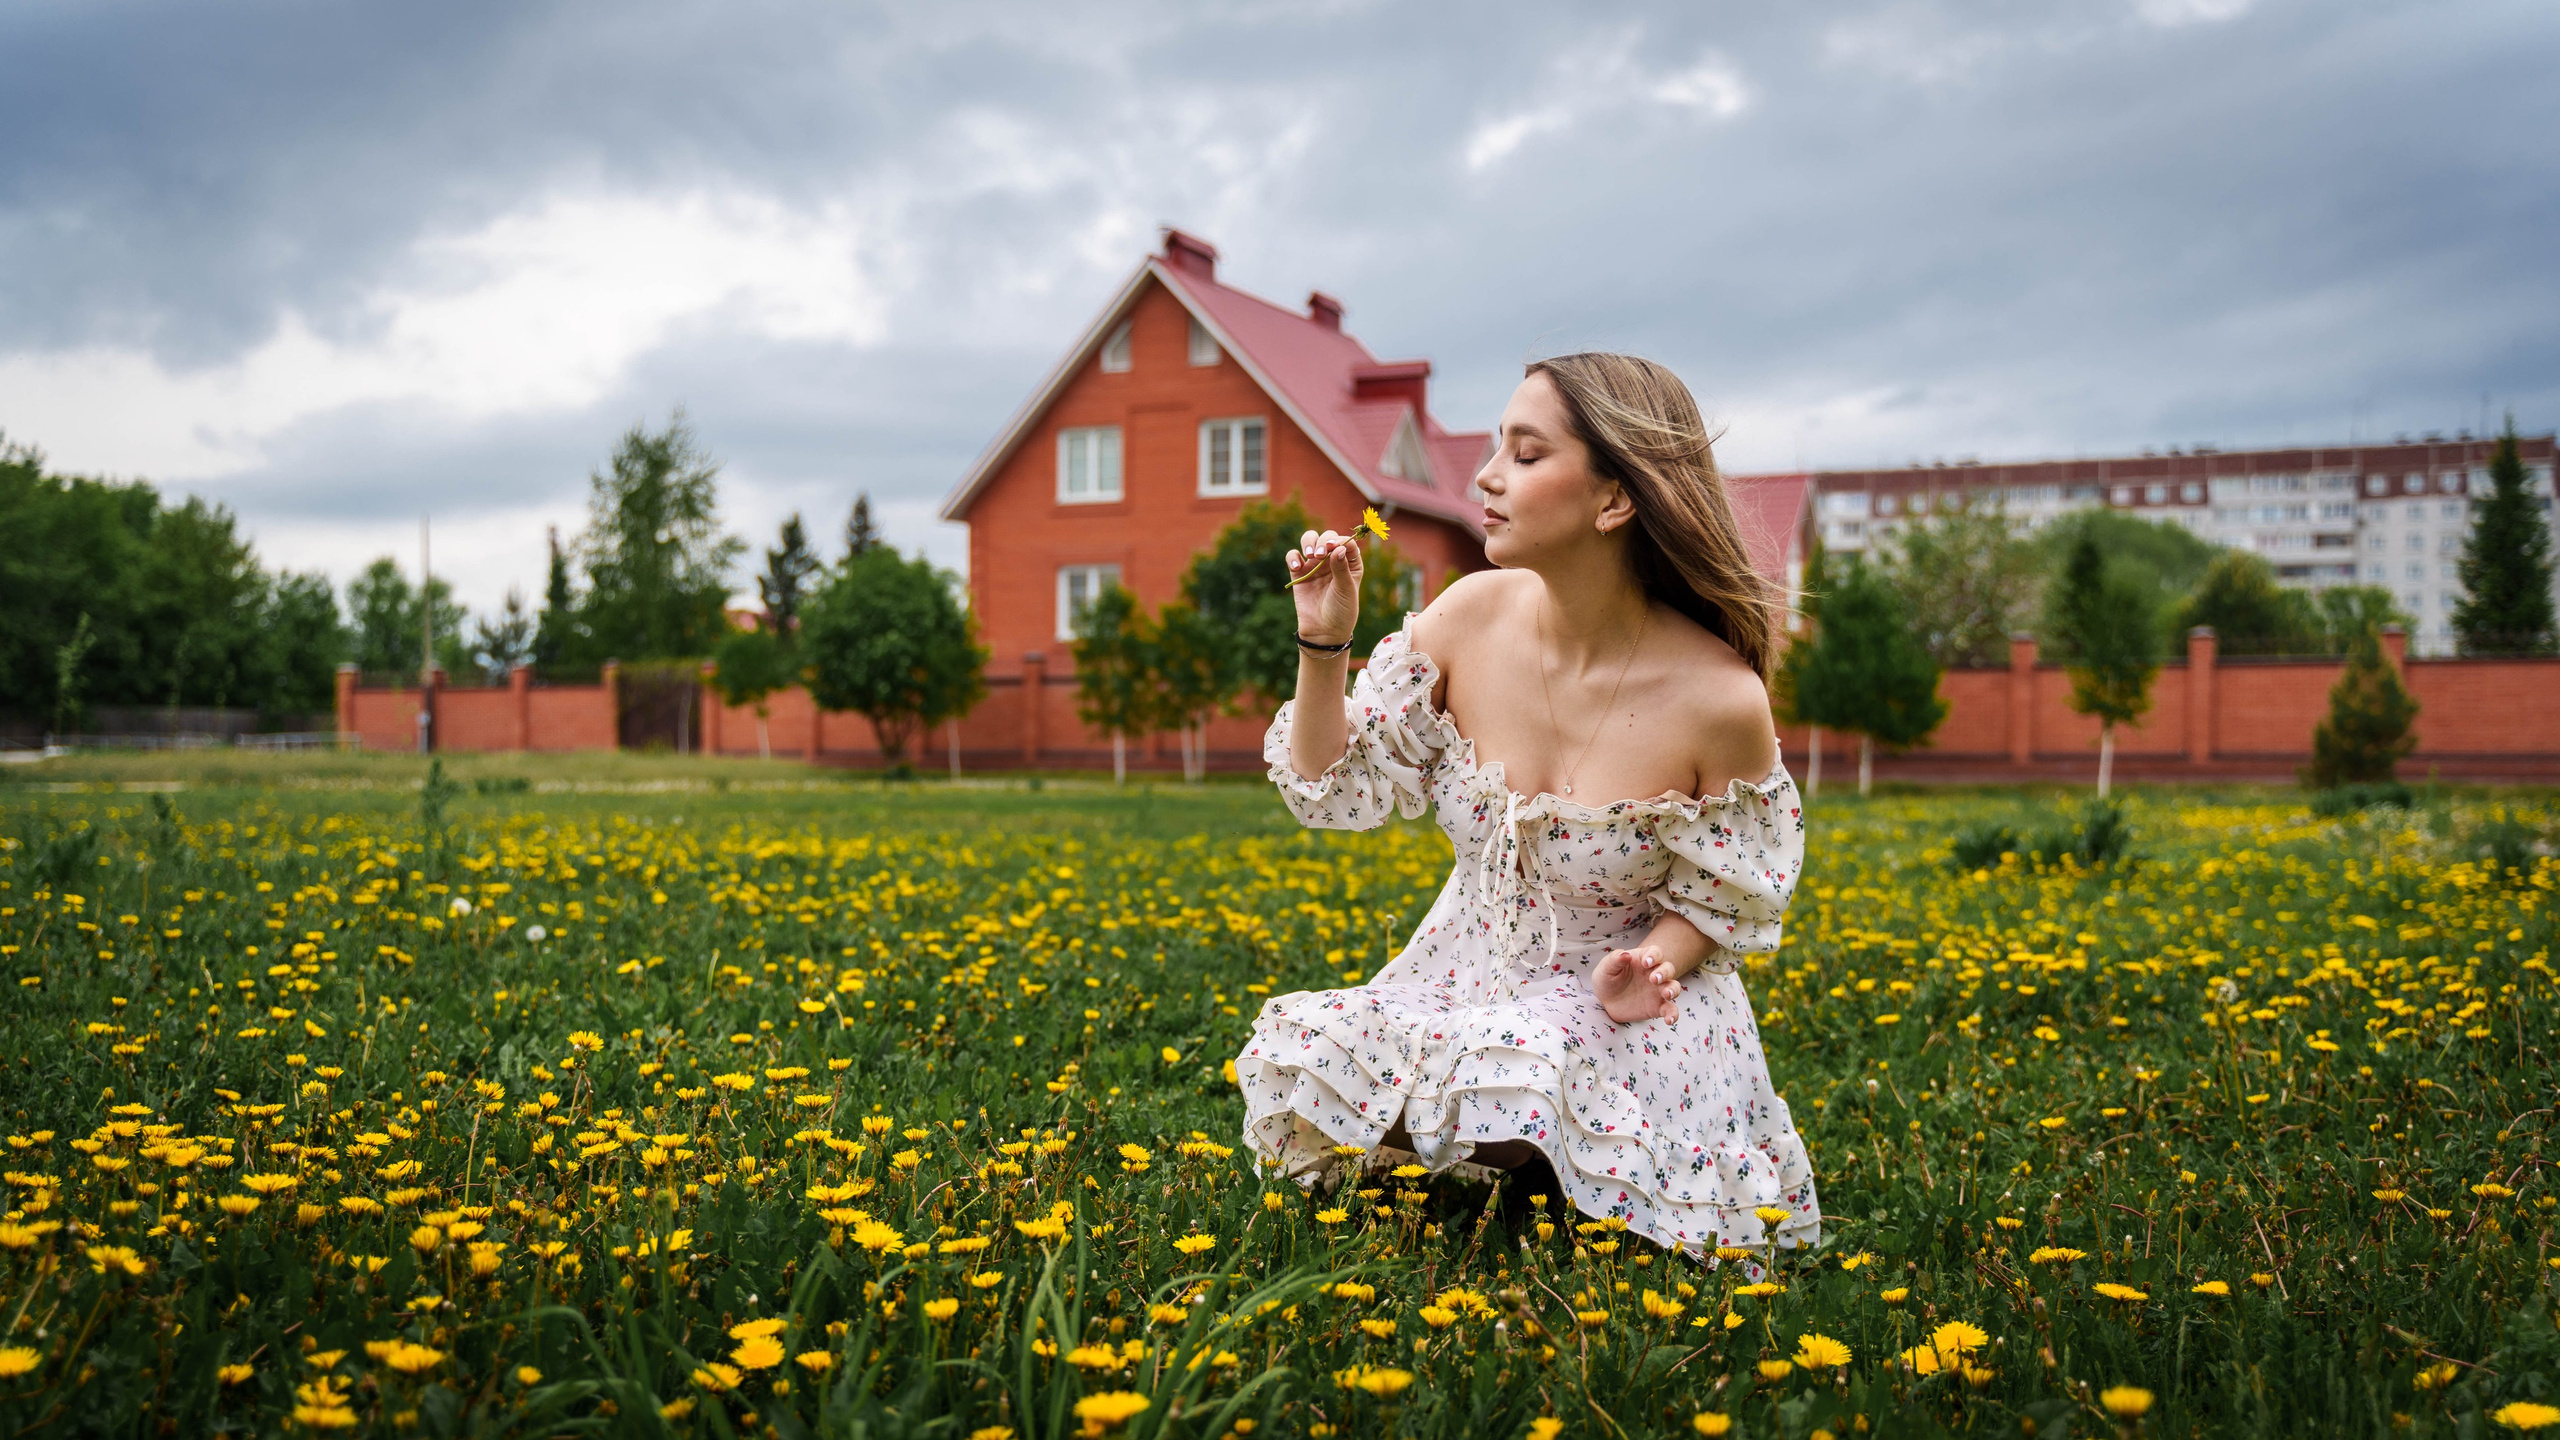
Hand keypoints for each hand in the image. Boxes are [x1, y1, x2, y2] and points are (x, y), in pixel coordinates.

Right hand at [1286, 528, 1361, 646]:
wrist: (1324, 632)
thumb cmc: (1341, 611)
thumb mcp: (1346, 589)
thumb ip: (1341, 567)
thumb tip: (1338, 547)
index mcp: (1350, 563)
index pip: (1346, 542)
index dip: (1340, 540)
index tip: (1334, 547)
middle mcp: (1332, 561)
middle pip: (1327, 538)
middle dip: (1324, 541)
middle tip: (1321, 554)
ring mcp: (1314, 565)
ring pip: (1309, 541)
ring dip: (1309, 543)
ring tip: (1310, 555)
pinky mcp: (1299, 573)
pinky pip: (1293, 556)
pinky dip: (1293, 556)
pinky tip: (1296, 566)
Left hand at [1593, 945, 1679, 1024]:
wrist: (1606, 1001)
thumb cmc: (1607, 979)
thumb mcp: (1606, 968)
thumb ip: (1615, 959)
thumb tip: (1625, 955)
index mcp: (1643, 960)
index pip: (1655, 952)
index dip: (1654, 955)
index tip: (1646, 962)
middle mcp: (1654, 973)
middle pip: (1668, 968)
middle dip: (1664, 972)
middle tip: (1654, 979)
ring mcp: (1658, 990)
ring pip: (1674, 987)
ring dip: (1673, 989)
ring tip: (1666, 994)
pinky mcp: (1658, 1007)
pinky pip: (1670, 1010)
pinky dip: (1673, 1014)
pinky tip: (1669, 1020)